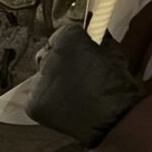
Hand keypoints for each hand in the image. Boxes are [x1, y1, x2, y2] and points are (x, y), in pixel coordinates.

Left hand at [26, 24, 142, 147]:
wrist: (117, 119)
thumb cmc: (118, 85)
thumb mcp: (111, 50)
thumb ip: (94, 38)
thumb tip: (89, 33)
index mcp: (69, 39)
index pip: (61, 35)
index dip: (71, 47)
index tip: (78, 55)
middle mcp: (49, 57)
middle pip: (46, 56)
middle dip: (58, 64)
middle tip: (75, 77)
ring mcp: (39, 82)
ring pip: (39, 78)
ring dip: (51, 83)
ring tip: (72, 95)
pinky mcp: (34, 104)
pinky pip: (36, 98)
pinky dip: (47, 102)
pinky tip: (65, 106)